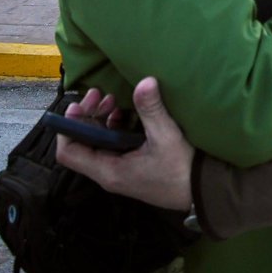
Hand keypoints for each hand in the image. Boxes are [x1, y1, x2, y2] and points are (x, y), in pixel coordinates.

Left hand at [55, 77, 194, 210]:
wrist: (203, 191)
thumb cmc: (182, 170)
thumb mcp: (167, 136)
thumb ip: (151, 109)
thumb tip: (145, 81)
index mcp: (109, 170)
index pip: (69, 153)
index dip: (68, 127)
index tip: (79, 104)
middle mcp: (109, 173)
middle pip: (82, 144)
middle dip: (87, 116)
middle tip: (100, 94)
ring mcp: (120, 170)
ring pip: (98, 142)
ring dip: (101, 119)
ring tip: (113, 99)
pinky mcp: (131, 166)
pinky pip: (113, 144)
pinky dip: (114, 126)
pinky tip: (126, 112)